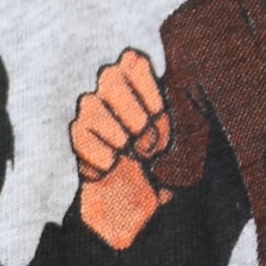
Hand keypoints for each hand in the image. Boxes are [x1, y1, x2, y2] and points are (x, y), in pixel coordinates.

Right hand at [72, 50, 174, 248]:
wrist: (139, 205)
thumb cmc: (166, 166)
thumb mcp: (189, 139)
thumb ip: (186, 111)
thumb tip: (182, 87)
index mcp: (142, 86)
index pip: (133, 59)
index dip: (147, 86)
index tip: (160, 114)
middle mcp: (112, 92)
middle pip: (109, 74)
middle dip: (134, 111)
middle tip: (148, 140)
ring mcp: (91, 113)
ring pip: (90, 102)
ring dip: (119, 135)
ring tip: (132, 157)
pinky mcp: (76, 138)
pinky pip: (79, 133)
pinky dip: (101, 154)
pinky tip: (112, 166)